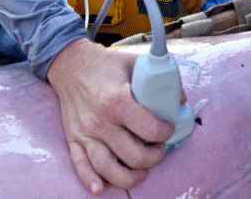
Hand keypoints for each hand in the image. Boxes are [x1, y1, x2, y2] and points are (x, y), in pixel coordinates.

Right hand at [47, 39, 173, 193]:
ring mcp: (86, 133)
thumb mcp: (135, 63)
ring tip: (141, 168)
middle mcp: (101, 121)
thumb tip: (181, 100)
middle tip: (157, 147)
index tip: (168, 128)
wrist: (69, 64)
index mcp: (117, 101)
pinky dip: (92, 182)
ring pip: (110, 169)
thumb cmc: (104, 65)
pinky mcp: (74, 139)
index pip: (151, 130)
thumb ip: (160, 80)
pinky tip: (102, 189)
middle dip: (154, 156)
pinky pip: (82, 167)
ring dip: (131, 175)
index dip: (167, 132)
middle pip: (135, 156)